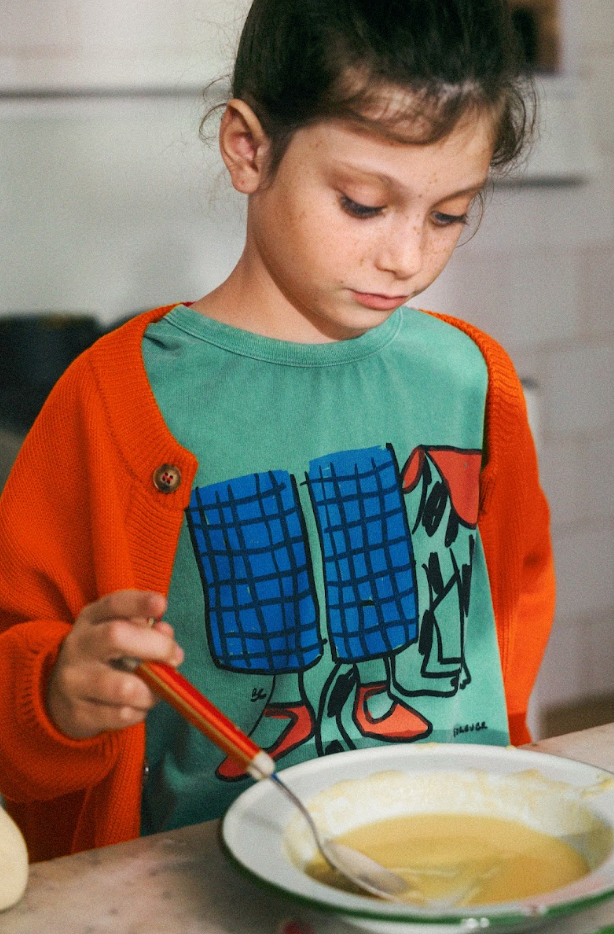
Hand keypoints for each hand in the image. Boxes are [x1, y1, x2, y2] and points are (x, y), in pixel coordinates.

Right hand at [46, 590, 183, 738]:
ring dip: (152, 690)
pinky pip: (122, 715)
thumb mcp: (118, 635)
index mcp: (90, 619)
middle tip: (175, 657)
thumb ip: (146, 629)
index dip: (139, 602)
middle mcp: (77, 646)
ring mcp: (74, 681)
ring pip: (124, 687)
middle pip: (115, 636)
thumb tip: (166, 633)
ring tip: (157, 690)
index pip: (113, 604)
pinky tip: (138, 706)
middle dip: (156, 646)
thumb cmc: (103, 658)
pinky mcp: (77, 713)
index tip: (162, 604)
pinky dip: (140, 711)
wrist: (60, 698)